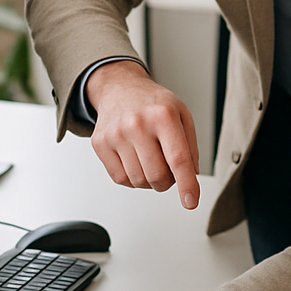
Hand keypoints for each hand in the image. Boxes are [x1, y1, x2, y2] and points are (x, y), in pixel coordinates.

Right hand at [86, 60, 200, 208]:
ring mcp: (116, 134)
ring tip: (150, 159)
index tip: (190, 202)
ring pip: (139, 181)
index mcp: (163, 115)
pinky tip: (135, 159)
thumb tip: (190, 178)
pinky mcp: (100, 144)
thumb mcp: (182, 115)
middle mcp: (138, 124)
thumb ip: (190, 148)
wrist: (120, 88)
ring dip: (149, 180)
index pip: (178, 158)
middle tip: (167, 168)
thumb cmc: (152, 104)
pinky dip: (132, 177)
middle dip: (167, 181)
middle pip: (157, 176)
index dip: (186, 184)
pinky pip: (120, 179)